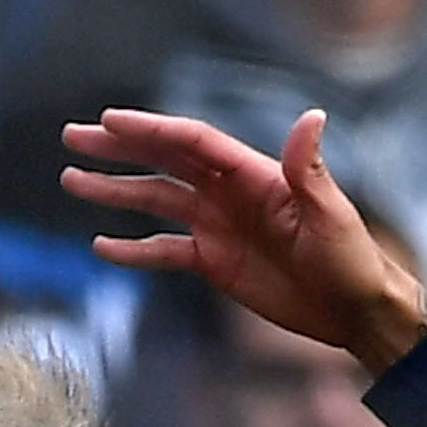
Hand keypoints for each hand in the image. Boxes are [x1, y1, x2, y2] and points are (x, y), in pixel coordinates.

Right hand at [60, 110, 426, 375]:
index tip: (110, 122)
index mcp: (254, 175)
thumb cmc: (351, 259)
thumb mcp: (330, 214)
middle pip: (164, 162)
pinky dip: (134, 249)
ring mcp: (219, 226)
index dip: (151, 131)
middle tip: (74, 137)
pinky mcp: (215, 262)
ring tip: (72, 181)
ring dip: (115, 191)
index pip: (193, 144)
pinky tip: (101, 247)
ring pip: (156, 201)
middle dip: (119, 149)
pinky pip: (165, 250)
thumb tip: (310, 117)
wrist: (354, 309)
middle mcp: (229, 194)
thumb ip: (309, 170)